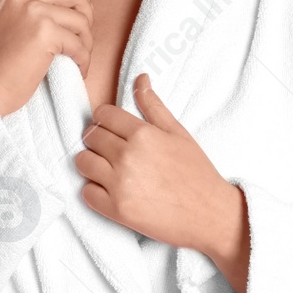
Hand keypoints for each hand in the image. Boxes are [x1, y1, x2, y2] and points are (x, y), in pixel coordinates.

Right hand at [0, 0, 92, 116]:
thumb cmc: (1, 57)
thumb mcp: (11, 15)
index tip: (81, 10)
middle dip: (87, 16)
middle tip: (83, 37)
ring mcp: (33, 10)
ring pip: (81, 20)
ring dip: (86, 42)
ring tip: (79, 57)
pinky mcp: (44, 32)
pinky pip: (79, 43)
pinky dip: (84, 59)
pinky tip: (79, 69)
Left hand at [76, 74, 248, 284]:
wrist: (210, 214)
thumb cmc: (197, 173)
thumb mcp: (179, 133)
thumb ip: (154, 106)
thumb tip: (140, 78)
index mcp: (143, 134)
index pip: (103, 115)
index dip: (105, 120)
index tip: (112, 129)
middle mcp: (128, 156)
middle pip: (90, 136)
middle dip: (98, 140)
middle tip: (113, 150)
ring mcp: (120, 184)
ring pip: (83, 162)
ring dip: (92, 163)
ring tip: (109, 169)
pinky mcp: (116, 210)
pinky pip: (86, 192)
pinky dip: (94, 190)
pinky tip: (111, 190)